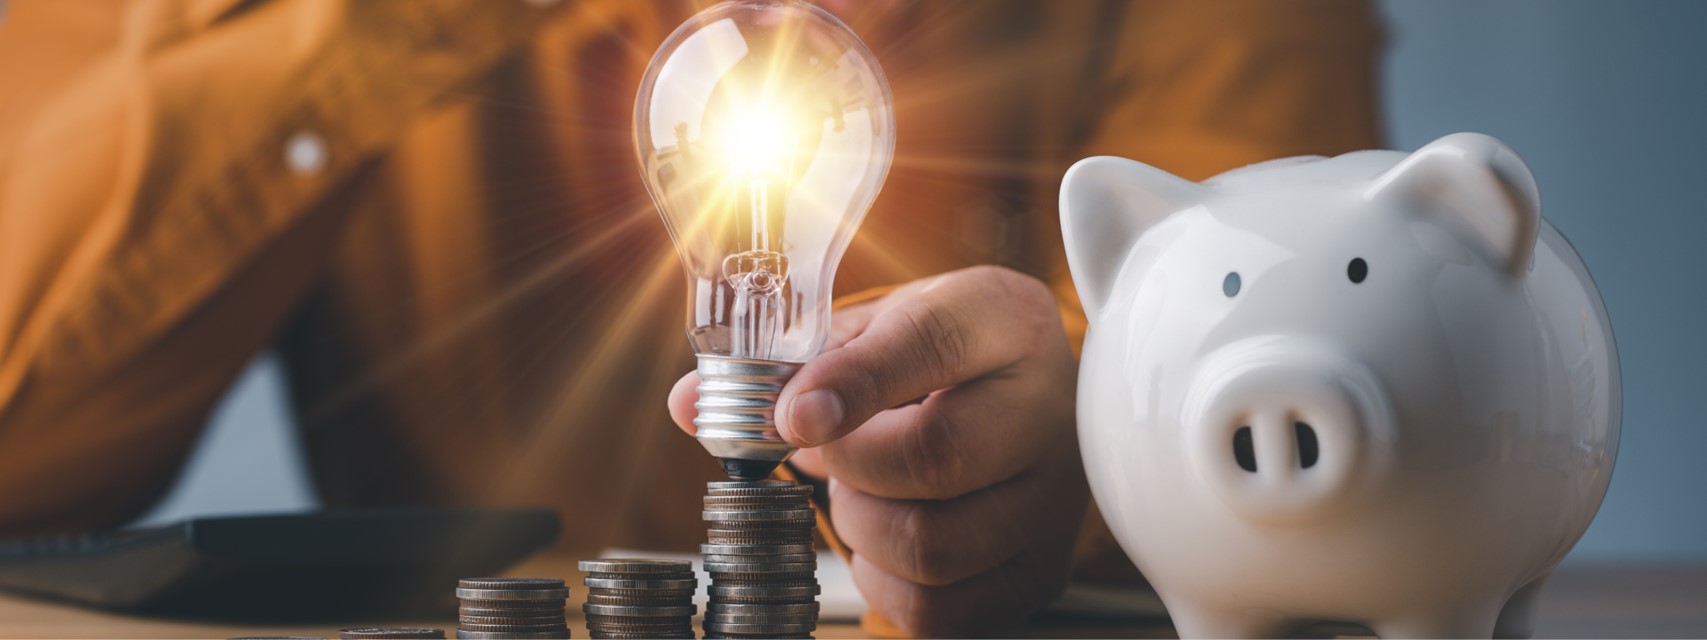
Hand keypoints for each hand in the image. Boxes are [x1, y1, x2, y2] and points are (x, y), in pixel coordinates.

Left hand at [670, 266, 1088, 635]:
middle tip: (824, 449)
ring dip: (862, 526)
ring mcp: (1055, 498)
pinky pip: (940, 608)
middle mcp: (1050, 406)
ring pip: (933, 545)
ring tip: (861, 490)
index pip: (931, 342)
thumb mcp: (870, 329)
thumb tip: (692, 405)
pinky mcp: (1042, 570)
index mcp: (1002, 318)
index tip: (790, 414)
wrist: (1018, 398)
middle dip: (846, 463)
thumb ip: (787, 360)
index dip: (851, 383)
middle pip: (935, 456)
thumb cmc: (933, 361)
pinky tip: (884, 536)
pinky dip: (883, 582)